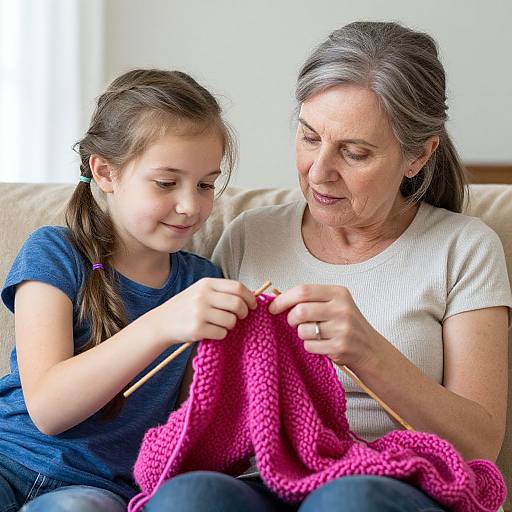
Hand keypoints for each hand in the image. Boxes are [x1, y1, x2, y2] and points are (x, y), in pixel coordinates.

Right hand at [148, 278, 256, 347]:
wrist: (162, 322)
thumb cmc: (186, 307)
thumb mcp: (201, 291)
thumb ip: (221, 292)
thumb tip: (250, 296)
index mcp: (206, 284)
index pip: (237, 287)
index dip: (249, 297)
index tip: (252, 305)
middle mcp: (203, 296)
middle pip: (237, 304)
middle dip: (244, 313)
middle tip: (241, 317)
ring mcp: (199, 312)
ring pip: (231, 321)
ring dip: (231, 325)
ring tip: (221, 324)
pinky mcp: (197, 329)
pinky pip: (222, 333)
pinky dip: (221, 334)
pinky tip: (211, 331)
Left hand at [269, 284, 384, 370]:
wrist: (370, 349)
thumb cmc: (345, 324)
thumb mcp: (335, 304)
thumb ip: (311, 299)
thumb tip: (277, 300)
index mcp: (339, 293)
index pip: (303, 291)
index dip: (284, 299)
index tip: (273, 307)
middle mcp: (342, 308)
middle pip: (300, 311)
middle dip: (290, 318)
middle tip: (292, 322)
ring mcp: (342, 328)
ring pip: (302, 330)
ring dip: (301, 334)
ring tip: (313, 334)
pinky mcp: (340, 347)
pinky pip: (309, 346)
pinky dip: (309, 346)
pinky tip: (321, 344)